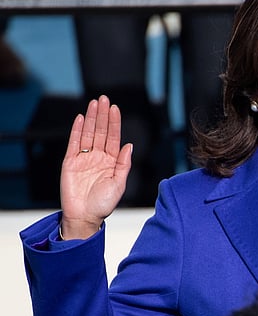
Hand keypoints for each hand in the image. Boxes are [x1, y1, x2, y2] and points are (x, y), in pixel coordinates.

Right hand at [60, 95, 132, 239]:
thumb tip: (129, 145)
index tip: (115, 108)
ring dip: (91, 118)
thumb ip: (123, 164)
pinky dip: (77, 130)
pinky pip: (74, 143)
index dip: (114, 123)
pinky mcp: (70, 162)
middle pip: (101, 131)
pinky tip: (81, 118)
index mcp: (111, 161)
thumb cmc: (103, 203)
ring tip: (94, 103)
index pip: (113, 137)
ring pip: (88, 134)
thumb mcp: (119, 184)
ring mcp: (84, 158)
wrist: (84, 216)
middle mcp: (98, 157)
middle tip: (103, 99)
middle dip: (103, 115)